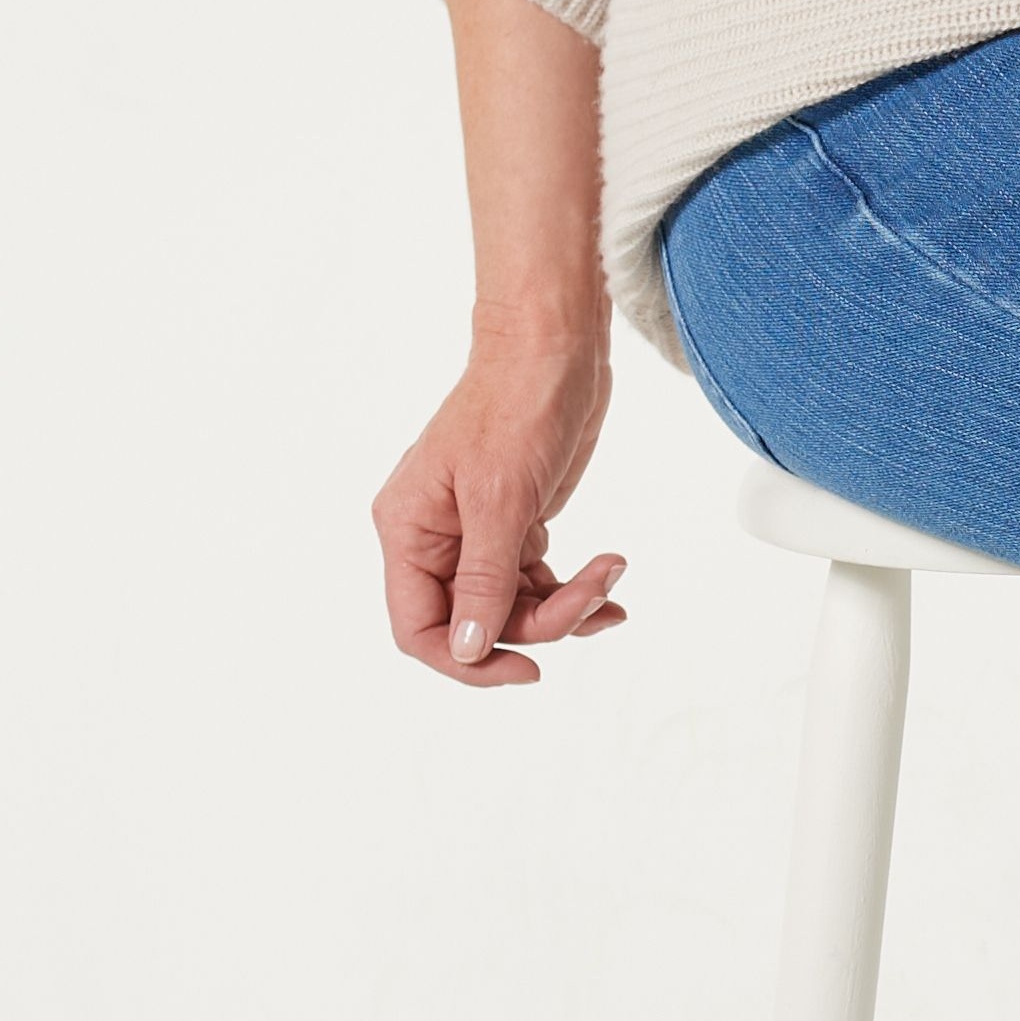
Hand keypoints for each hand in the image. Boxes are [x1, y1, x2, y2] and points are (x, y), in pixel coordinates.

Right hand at [372, 315, 625, 686]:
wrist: (554, 351)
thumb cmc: (516, 408)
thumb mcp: (499, 502)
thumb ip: (483, 581)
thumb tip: (467, 650)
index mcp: (407, 530)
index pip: (419, 629)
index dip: (469, 662)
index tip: (529, 669)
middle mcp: (434, 538)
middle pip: (479, 625)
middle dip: (542, 624)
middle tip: (594, 597)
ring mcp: (477, 534)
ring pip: (517, 609)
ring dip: (570, 606)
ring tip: (610, 575)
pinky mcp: (517, 526)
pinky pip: (540, 584)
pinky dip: (577, 590)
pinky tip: (611, 576)